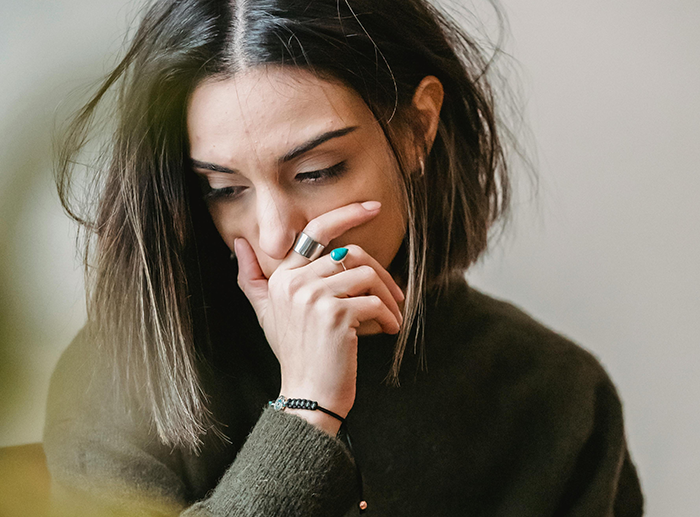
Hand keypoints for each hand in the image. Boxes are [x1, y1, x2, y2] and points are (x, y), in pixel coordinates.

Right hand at [235, 201, 403, 433]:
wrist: (307, 395)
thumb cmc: (296, 353)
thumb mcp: (268, 313)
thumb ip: (253, 277)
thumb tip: (238, 242)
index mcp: (281, 276)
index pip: (316, 231)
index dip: (346, 214)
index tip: (374, 208)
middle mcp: (293, 282)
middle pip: (350, 253)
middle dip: (380, 273)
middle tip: (394, 295)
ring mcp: (313, 298)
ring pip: (366, 275)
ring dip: (388, 297)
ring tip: (391, 315)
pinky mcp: (336, 316)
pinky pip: (374, 301)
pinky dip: (389, 316)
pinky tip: (389, 330)